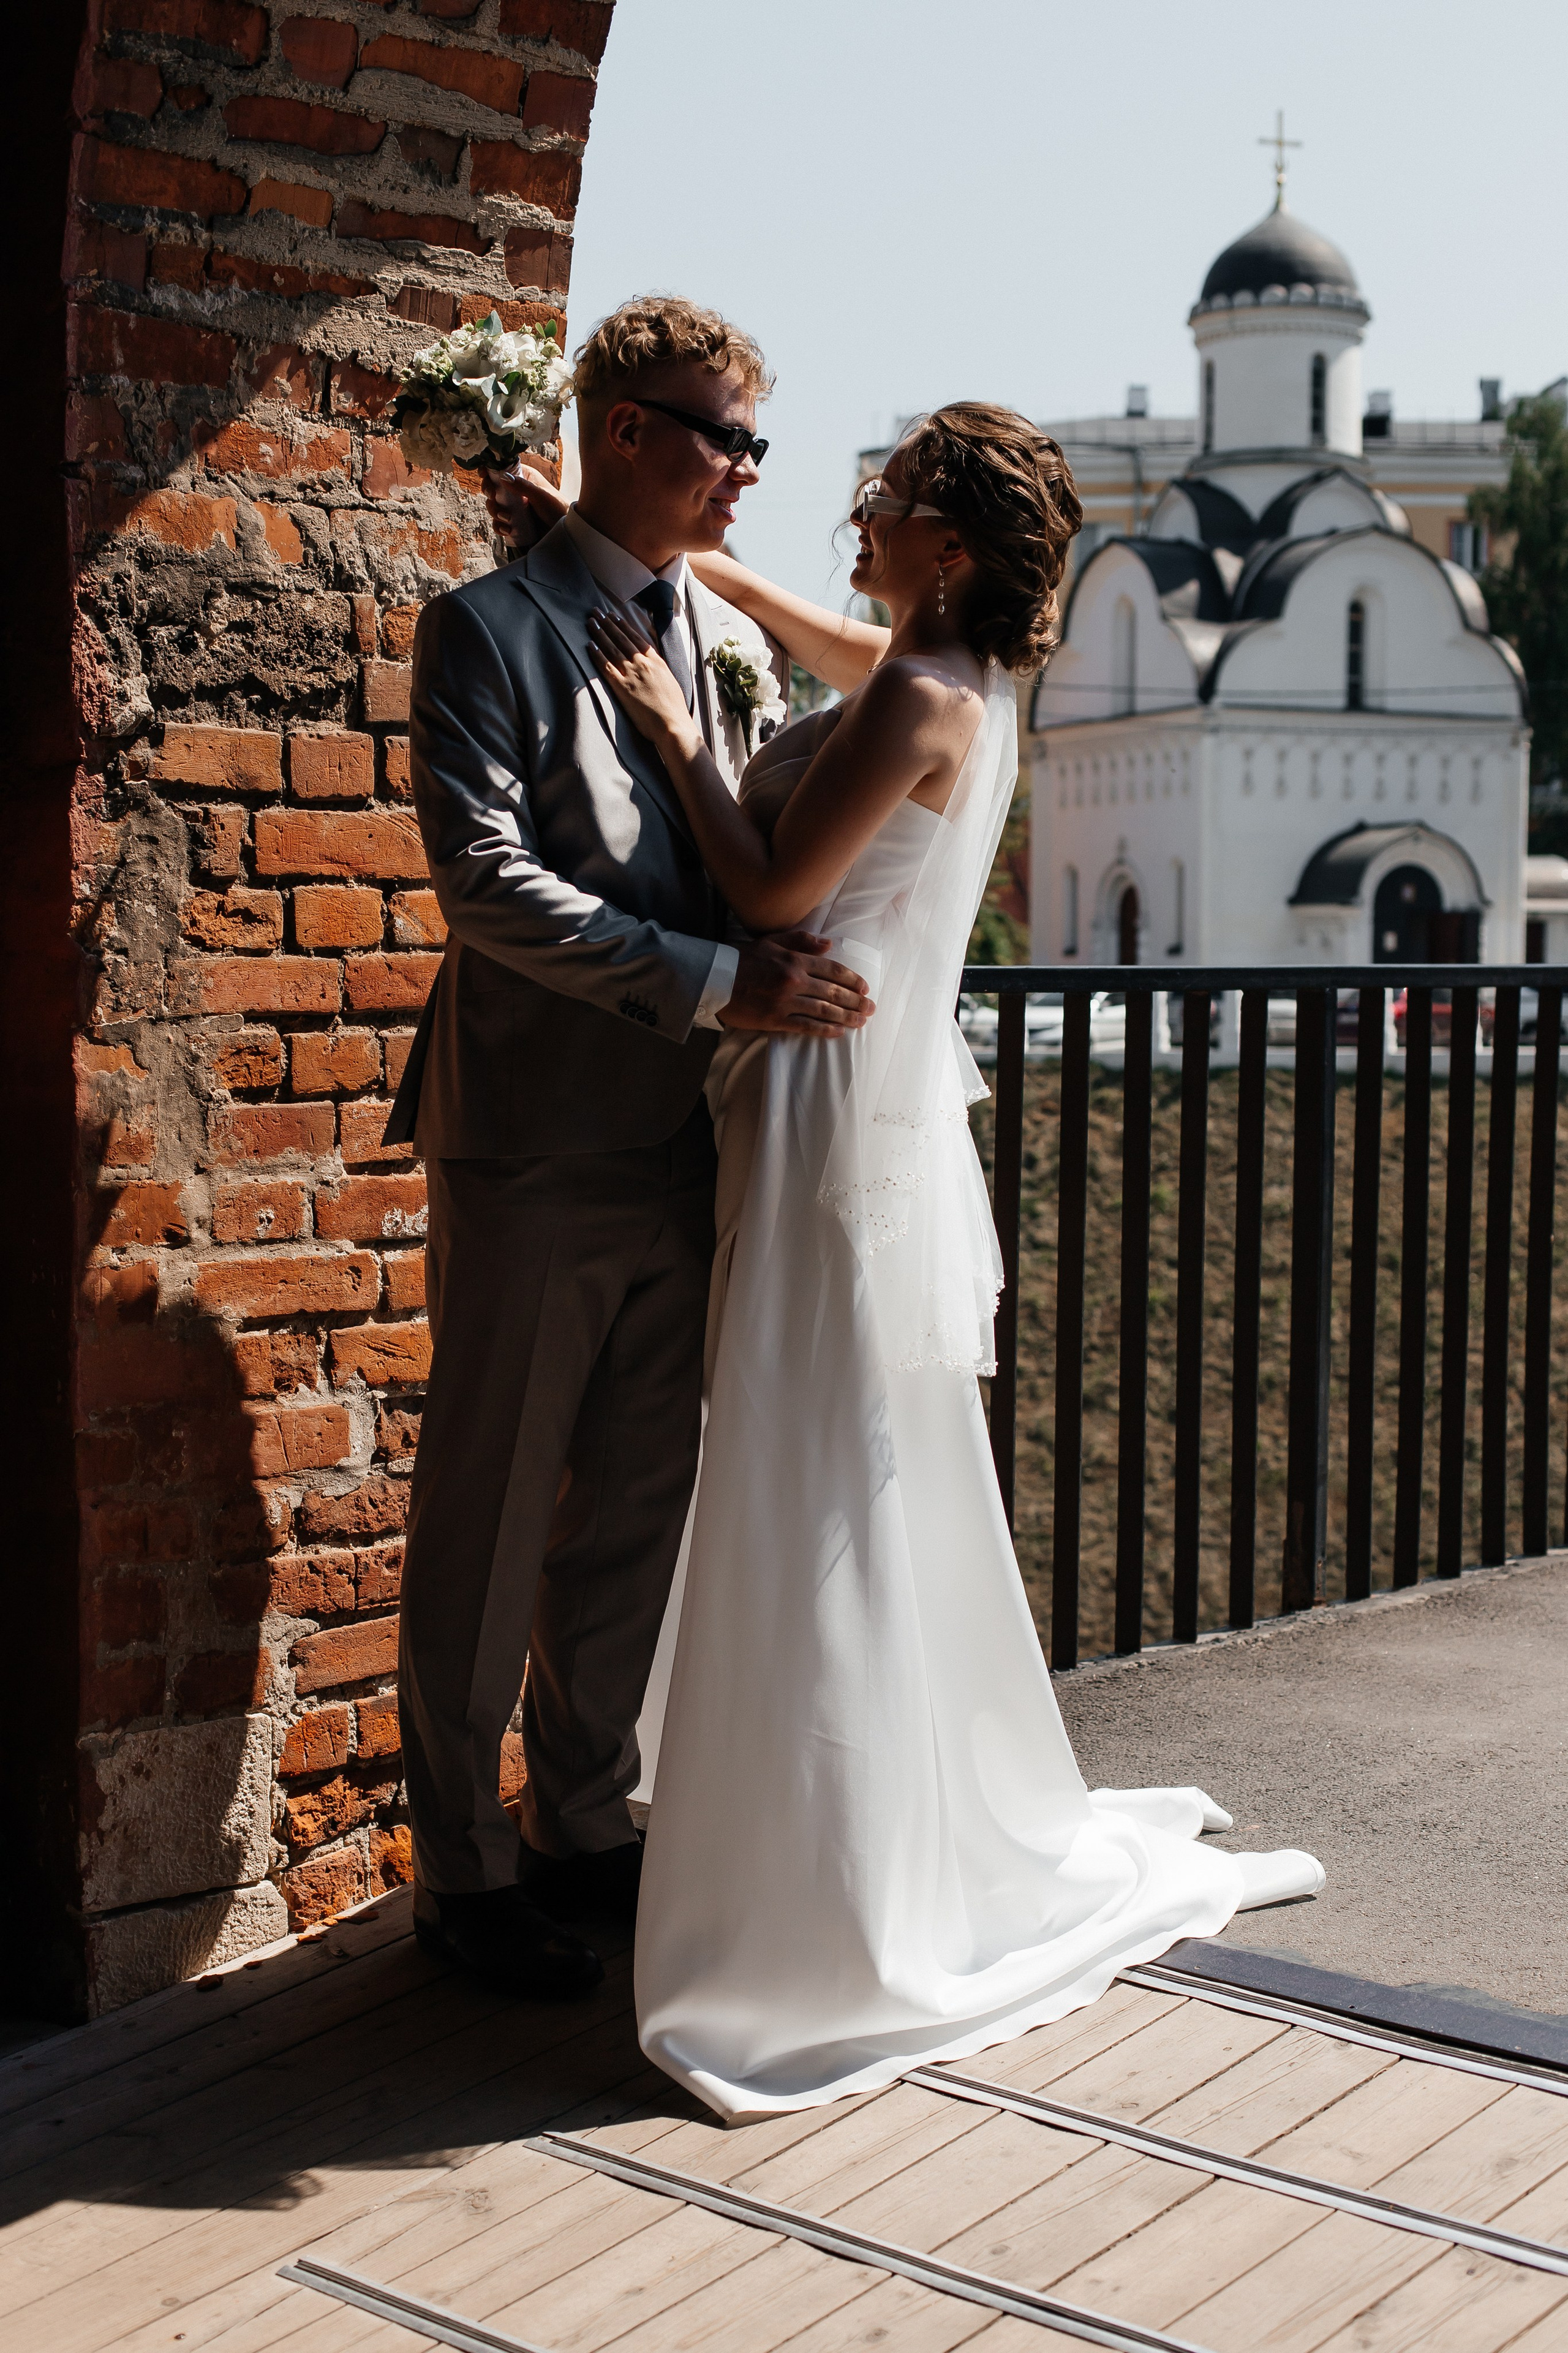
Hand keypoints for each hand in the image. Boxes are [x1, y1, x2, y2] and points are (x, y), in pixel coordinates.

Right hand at [482, 456, 569, 551]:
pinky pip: (499, 523)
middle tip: (494, 497)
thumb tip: (503, 477)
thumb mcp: (541, 496)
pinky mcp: (514, 522)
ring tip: (508, 519)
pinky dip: (499, 527)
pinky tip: (507, 530)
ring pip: (494, 506)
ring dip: (495, 512)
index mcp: (522, 477)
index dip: (489, 471)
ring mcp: (514, 507)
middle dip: (490, 494)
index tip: (483, 474)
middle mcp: (515, 490)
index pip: (501, 469)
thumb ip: (523, 487)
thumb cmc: (558, 508)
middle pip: (492, 488)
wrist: (567, 531)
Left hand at [588, 603, 698, 749]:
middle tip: (596, 611)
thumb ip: (658, 669)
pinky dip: (597, 655)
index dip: (623, 625)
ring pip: (612, 648)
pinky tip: (590, 645)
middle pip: (621, 639)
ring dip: (600, 633)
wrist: (672, 724)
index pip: (636, 637)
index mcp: (656, 661)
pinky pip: (607, 667)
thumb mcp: (669, 681)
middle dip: (608, 623)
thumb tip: (651, 663)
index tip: (614, 616)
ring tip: (590, 622)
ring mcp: (632, 675)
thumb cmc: (673, 708)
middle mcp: (643, 664)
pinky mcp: (623, 688)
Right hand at [720, 932, 873, 1036]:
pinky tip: (839, 1032)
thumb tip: (828, 944)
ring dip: (846, 1017)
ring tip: (861, 1022)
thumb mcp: (772, 941)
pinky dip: (824, 1030)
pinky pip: (805, 1026)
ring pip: (823, 1011)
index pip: (831, 969)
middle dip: (855, 1001)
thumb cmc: (743, 958)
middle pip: (832, 992)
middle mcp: (793, 980)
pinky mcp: (775, 1020)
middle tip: (871, 1008)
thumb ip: (801, 941)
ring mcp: (785, 1002)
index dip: (851, 979)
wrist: (715, 979)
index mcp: (794, 960)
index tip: (864, 988)